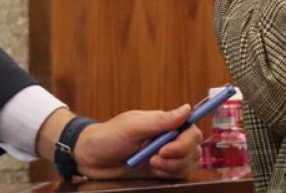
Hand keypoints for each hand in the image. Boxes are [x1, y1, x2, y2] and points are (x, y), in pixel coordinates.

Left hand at [73, 105, 201, 179]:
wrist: (91, 159)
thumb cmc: (108, 137)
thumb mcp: (132, 127)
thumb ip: (160, 121)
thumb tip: (187, 109)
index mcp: (163, 124)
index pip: (190, 129)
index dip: (186, 140)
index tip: (167, 148)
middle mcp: (168, 138)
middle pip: (194, 148)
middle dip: (178, 156)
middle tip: (155, 157)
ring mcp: (165, 156)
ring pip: (189, 163)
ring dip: (172, 167)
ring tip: (151, 163)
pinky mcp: (161, 171)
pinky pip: (179, 175)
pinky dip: (169, 175)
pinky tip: (153, 171)